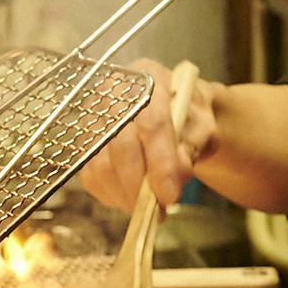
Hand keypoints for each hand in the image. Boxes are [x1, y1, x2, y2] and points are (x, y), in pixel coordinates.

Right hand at [79, 58, 216, 211]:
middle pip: (121, 145)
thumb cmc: (189, 117)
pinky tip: (130, 197)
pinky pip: (90, 175)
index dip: (160, 162)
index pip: (151, 121)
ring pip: (101, 164)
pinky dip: (111, 194)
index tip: (169, 195)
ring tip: (147, 207)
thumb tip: (177, 172)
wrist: (175, 114)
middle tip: (157, 210)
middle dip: (140, 185)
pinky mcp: (84, 141)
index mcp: (148, 77)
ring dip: (124, 195)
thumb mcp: (203, 127)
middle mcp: (114, 92)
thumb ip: (193, 146)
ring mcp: (94, 116)